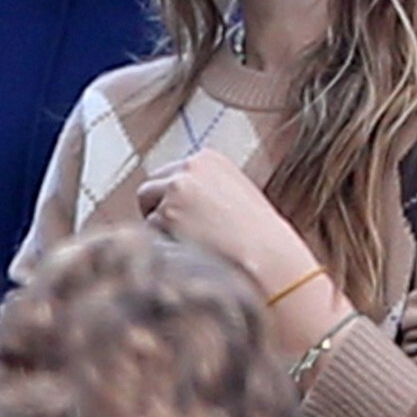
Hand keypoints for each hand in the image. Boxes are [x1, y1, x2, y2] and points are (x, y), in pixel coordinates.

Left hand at [136, 151, 318, 295]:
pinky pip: (150, 233)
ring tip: (193, 243)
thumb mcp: (233, 194)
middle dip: (159, 211)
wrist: (269, 257)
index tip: (190, 220)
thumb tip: (168, 197)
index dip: (174, 202)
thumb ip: (202, 188)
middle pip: (150, 189)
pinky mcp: (166, 212)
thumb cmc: (256, 235)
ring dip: (160, 228)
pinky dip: (164, 244)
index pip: (169, 176)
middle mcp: (189, 166)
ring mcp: (176, 187)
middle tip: (183, 235)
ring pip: (147, 209)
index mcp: (207, 158)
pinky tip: (192, 249)